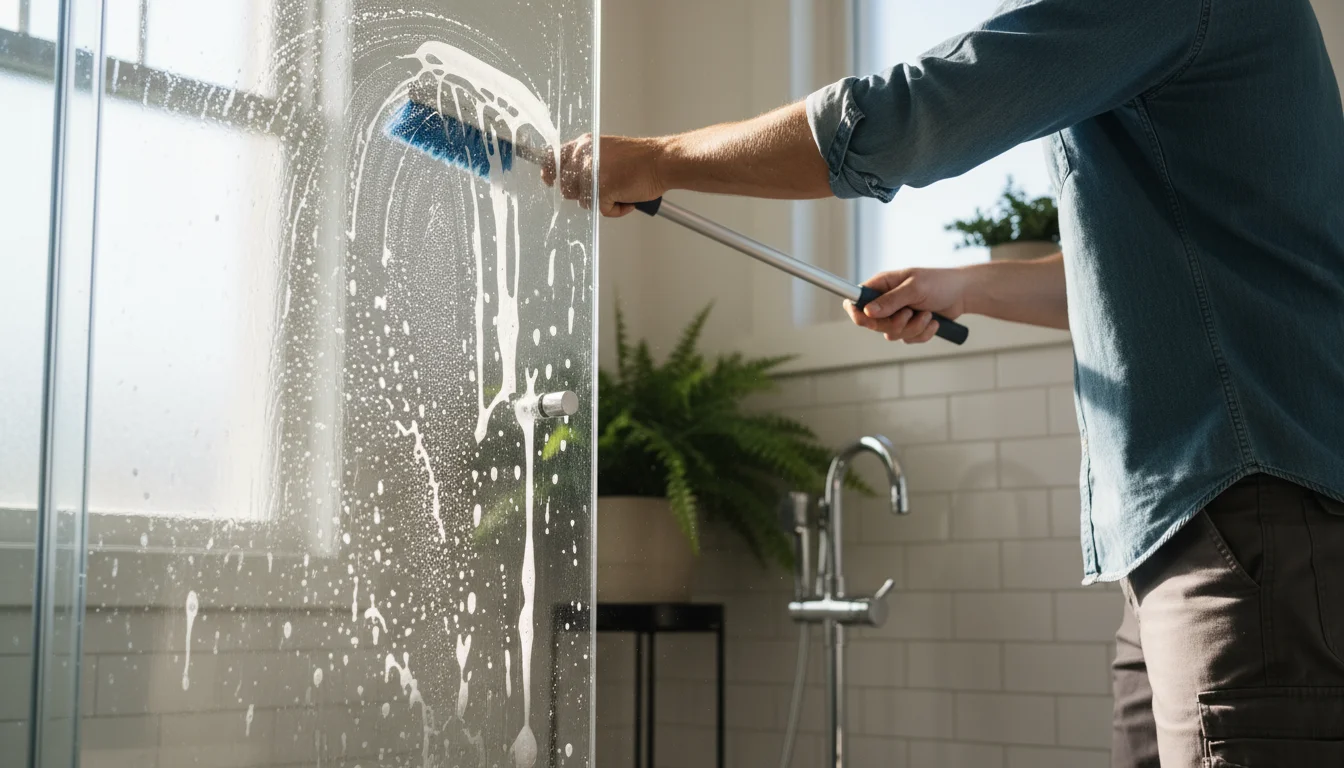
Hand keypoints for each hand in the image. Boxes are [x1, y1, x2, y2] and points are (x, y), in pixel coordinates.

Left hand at [541, 134, 667, 216]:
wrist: (661, 162)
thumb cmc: (640, 159)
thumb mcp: (605, 151)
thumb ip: (586, 160)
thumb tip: (569, 178)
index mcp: (584, 144)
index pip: (552, 158)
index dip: (549, 173)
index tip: (549, 180)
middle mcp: (584, 156)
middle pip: (566, 187)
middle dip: (584, 193)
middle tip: (607, 186)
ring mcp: (591, 173)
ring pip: (583, 201)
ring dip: (601, 201)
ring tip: (620, 189)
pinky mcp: (601, 190)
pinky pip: (601, 211)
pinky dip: (616, 210)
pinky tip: (628, 197)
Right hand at [845, 267, 969, 343]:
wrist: (962, 294)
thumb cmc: (939, 283)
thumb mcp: (915, 288)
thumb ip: (891, 300)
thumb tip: (868, 311)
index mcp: (882, 285)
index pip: (856, 300)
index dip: (856, 312)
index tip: (867, 319)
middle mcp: (886, 301)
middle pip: (873, 324)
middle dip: (895, 323)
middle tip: (910, 313)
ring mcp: (897, 315)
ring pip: (891, 334)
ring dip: (913, 328)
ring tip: (927, 314)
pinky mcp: (909, 327)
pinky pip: (907, 340)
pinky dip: (922, 333)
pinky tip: (933, 321)